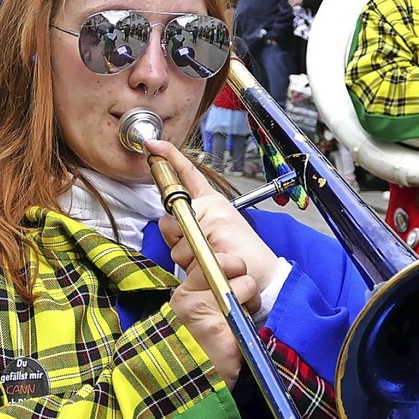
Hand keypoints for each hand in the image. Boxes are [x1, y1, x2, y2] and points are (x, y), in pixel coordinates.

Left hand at [144, 139, 278, 292]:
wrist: (265, 274)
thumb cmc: (241, 256)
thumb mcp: (214, 235)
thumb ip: (189, 227)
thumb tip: (170, 227)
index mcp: (212, 202)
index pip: (188, 175)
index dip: (169, 156)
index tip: (153, 144)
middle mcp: (212, 206)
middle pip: (169, 221)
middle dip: (176, 243)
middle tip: (201, 252)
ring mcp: (213, 217)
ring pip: (176, 243)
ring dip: (188, 260)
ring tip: (212, 260)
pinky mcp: (215, 231)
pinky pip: (189, 254)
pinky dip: (198, 267)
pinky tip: (217, 265)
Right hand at [170, 253, 258, 388]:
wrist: (184, 390)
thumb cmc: (189, 349)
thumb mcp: (185, 315)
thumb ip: (201, 292)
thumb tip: (226, 271)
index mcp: (184, 294)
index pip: (216, 261)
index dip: (232, 267)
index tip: (233, 278)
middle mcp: (196, 303)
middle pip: (240, 275)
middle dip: (246, 289)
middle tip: (239, 306)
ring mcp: (213, 321)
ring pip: (250, 293)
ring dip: (251, 308)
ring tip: (238, 324)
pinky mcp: (229, 340)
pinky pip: (252, 322)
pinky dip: (250, 332)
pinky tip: (238, 343)